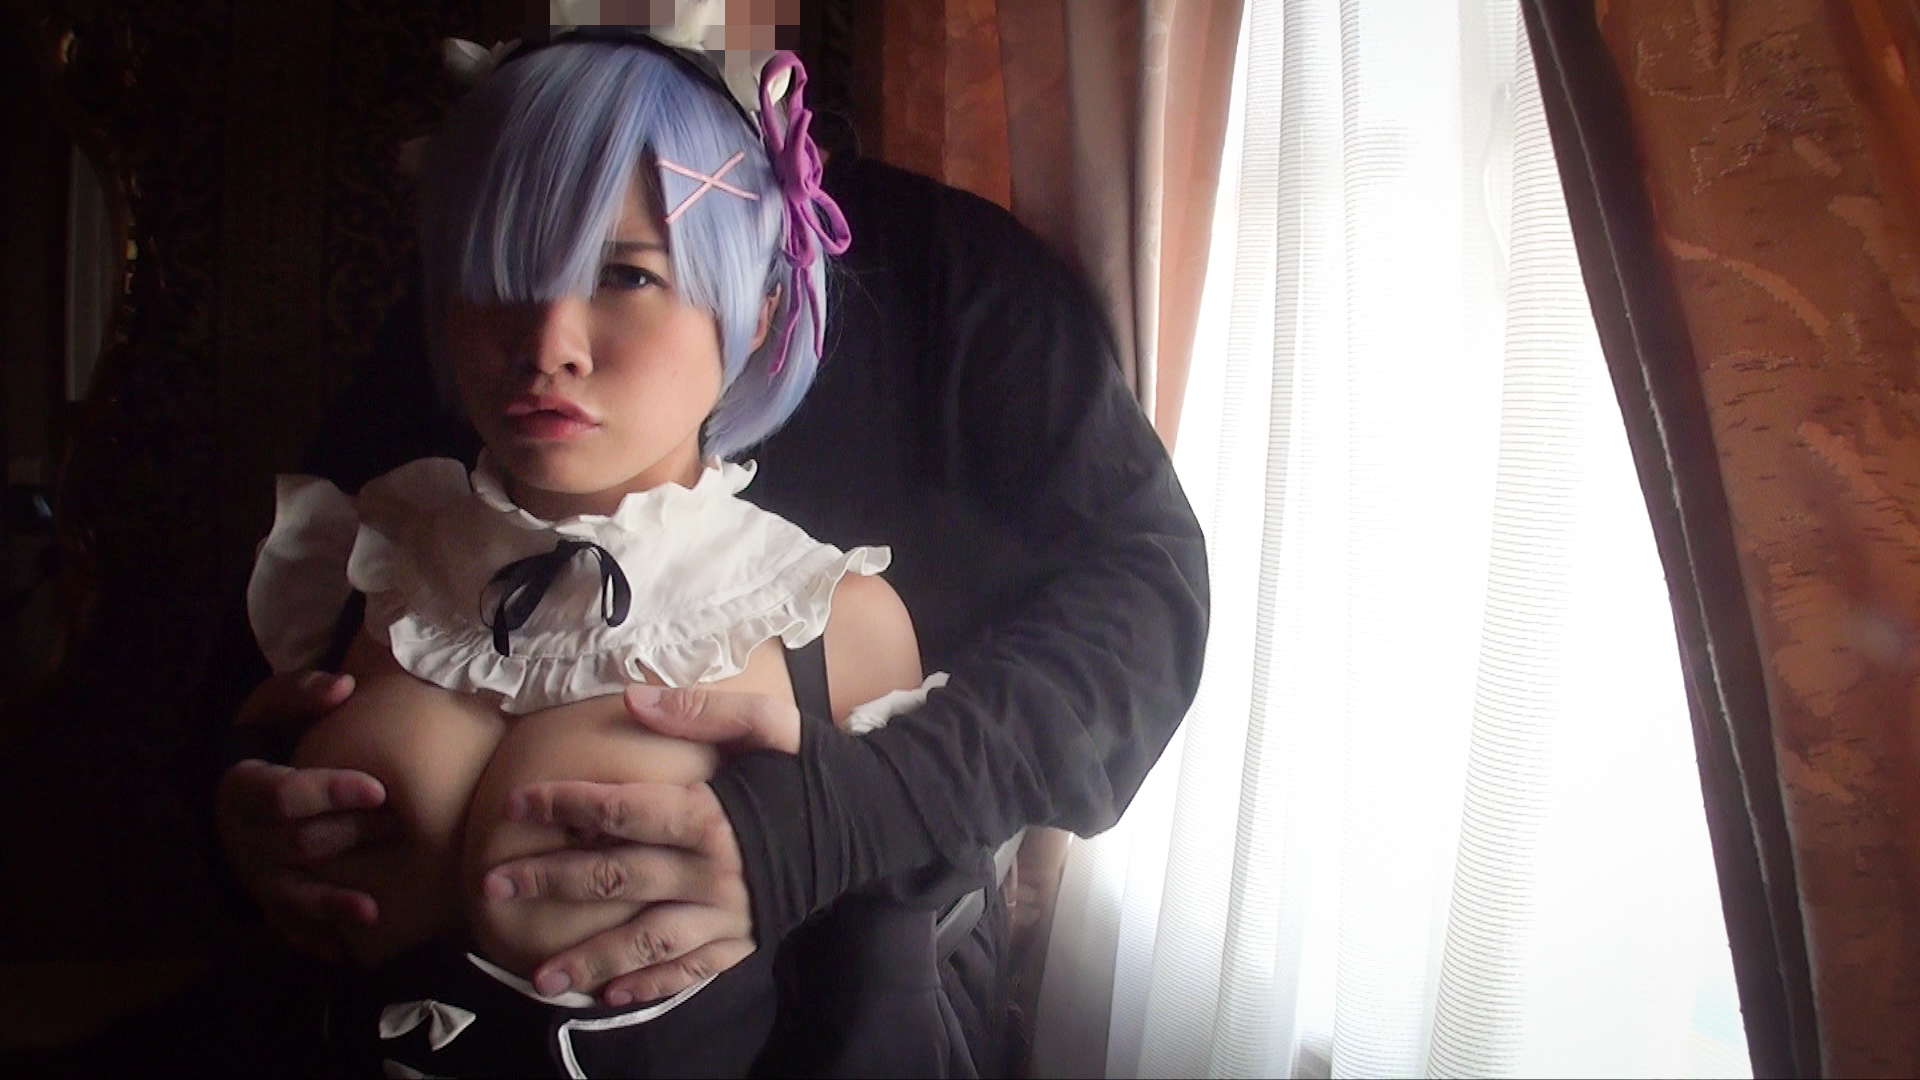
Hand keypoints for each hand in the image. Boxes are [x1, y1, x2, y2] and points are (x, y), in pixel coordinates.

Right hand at [216, 669, 388, 961]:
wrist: (227, 784)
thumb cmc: (263, 740)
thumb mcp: (270, 706)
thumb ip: (302, 693)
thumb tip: (344, 686)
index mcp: (242, 787)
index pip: (282, 795)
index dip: (327, 792)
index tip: (378, 789)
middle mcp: (243, 836)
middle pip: (297, 844)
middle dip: (349, 838)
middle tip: (400, 828)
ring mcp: (253, 873)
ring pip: (289, 894)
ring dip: (329, 905)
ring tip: (370, 913)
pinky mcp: (265, 898)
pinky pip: (286, 925)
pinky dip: (314, 938)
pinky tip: (345, 953)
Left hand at [481, 683, 799, 1003]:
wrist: (878, 821)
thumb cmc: (816, 768)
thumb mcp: (768, 723)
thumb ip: (701, 710)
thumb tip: (633, 700)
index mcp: (711, 814)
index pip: (620, 809)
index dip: (563, 803)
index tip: (516, 803)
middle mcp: (712, 871)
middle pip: (614, 877)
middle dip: (548, 883)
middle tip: (493, 889)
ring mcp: (727, 914)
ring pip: (643, 941)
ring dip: (588, 959)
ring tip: (537, 977)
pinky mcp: (744, 941)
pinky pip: (689, 970)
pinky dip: (649, 986)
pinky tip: (610, 997)